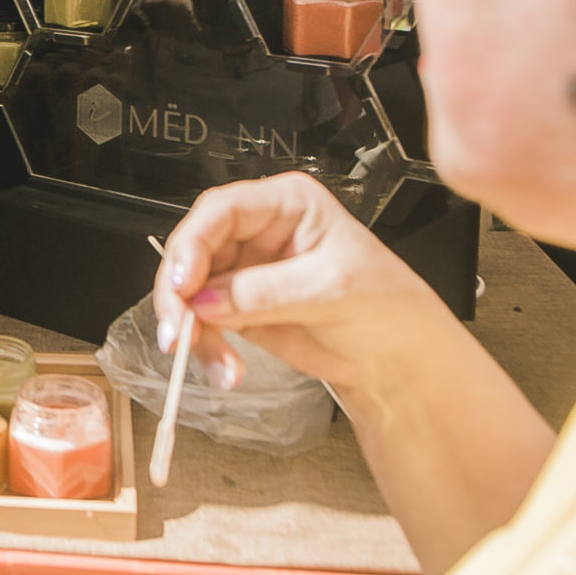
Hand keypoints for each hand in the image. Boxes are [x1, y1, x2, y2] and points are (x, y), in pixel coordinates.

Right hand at [153, 172, 451, 395]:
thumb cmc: (386, 306)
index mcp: (285, 204)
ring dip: (191, 328)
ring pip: (189, 290)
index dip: (193, 243)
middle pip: (193, 249)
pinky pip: (201, 323)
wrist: (397, 358)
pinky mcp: (235, 307)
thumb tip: (205, 300)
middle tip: (177, 331)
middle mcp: (257, 231)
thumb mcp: (332, 290)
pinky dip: (204, 348)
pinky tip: (224, 370)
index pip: (222, 210)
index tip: (182, 283)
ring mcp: (243, 269)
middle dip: (180, 293)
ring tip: (215, 363)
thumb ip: (266, 292)